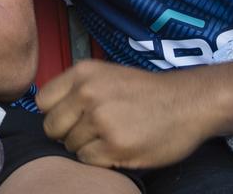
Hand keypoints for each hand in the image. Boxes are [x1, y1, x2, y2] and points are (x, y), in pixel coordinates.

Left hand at [38, 60, 218, 169]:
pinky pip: (88, 160)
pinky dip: (101, 159)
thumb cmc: (146, 92)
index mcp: (83, 73)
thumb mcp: (106, 75)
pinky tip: (119, 147)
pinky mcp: (115, 146)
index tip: (71, 117)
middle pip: (52, 127)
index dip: (55, 113)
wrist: (189, 103)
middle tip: (93, 131)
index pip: (42, 101)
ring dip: (87, 147)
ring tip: (112, 136)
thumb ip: (76, 89)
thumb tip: (48, 113)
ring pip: (70, 146)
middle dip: (68, 133)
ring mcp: (101, 120)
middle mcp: (88, 94)